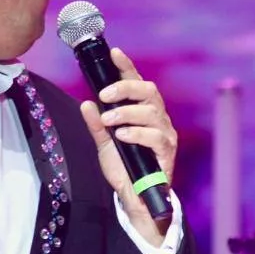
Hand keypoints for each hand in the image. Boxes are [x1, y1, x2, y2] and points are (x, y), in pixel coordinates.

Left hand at [79, 47, 177, 244]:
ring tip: (109, 122)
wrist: (136, 200)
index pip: (137, 82)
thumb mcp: (104, 145)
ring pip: (151, 111)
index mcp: (142, 112)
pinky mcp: (168, 151)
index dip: (127, 67)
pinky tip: (123, 136)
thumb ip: (96, 125)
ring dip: (126, 113)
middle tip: (104, 96)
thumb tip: (86, 104)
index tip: (114, 53)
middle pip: (148, 90)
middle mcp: (157, 118)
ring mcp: (165, 134)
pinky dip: (137, 133)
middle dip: (125, 89)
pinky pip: (156, 136)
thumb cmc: (124, 169)